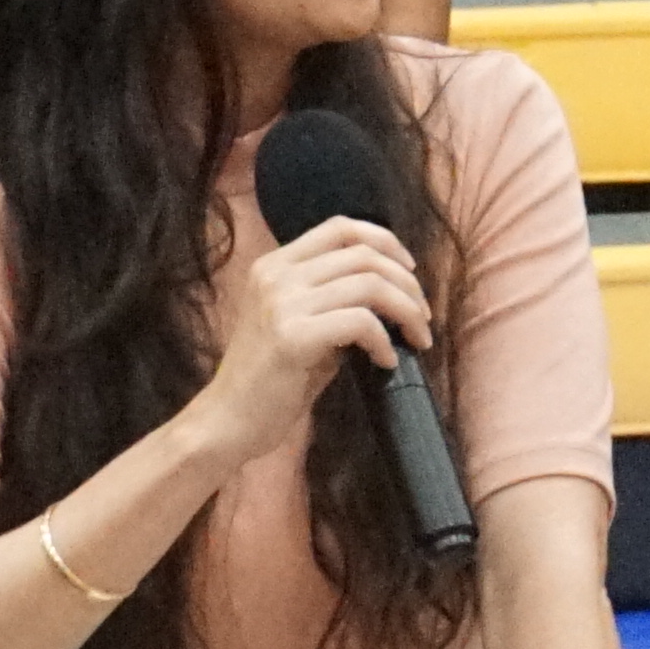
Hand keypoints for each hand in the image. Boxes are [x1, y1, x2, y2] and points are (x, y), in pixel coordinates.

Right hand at [181, 216, 430, 478]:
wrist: (227, 421)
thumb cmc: (269, 380)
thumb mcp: (299, 324)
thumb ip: (333, 301)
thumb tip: (391, 295)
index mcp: (274, 265)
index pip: (341, 227)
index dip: (385, 241)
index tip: (409, 271)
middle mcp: (276, 275)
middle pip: (363, 254)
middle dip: (407, 283)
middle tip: (422, 316)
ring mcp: (281, 303)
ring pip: (369, 284)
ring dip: (405, 310)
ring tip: (416, 339)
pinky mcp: (292, 336)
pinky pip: (360, 322)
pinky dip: (384, 341)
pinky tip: (386, 362)